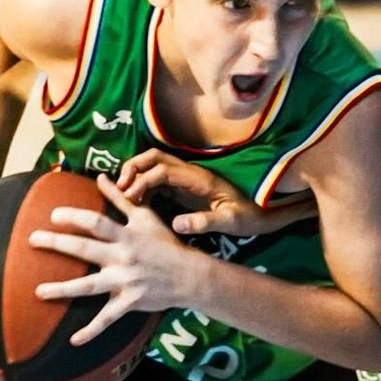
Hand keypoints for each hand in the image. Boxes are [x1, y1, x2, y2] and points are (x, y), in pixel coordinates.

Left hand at [34, 174, 199, 344]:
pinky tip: (74, 341)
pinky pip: (107, 319)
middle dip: (57, 244)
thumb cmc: (165, 243)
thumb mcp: (145, 217)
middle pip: (85, 250)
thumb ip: (120, 199)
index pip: (96, 223)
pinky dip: (91, 331)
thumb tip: (100, 177)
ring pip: (89, 286)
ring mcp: (125, 282)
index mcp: (126, 235)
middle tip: (32, 240)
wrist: (189, 275)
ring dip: (63, 289)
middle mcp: (123, 257)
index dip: (75, 217)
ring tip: (38, 291)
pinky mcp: (129, 302)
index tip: (53, 214)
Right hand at [115, 149, 292, 237]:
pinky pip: (157, 179)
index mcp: (199, 178)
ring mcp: (186, 178)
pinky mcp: (184, 187)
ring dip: (135, 174)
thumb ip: (205, 222)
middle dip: (133, 167)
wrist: (261, 213)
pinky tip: (136, 203)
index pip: (164, 170)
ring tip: (122, 195)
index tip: (130, 197)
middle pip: (155, 157)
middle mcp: (190, 173)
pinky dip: (142, 186)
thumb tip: (176, 224)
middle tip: (119, 189)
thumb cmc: (247, 216)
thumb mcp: (230, 222)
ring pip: (154, 165)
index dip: (144, 181)